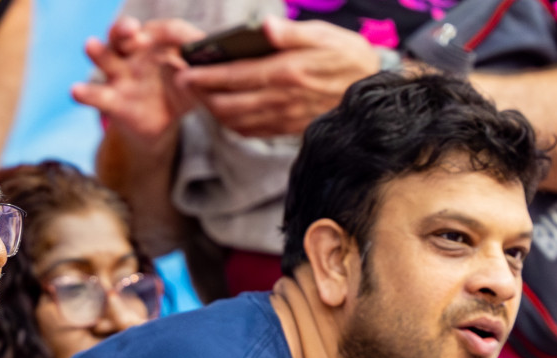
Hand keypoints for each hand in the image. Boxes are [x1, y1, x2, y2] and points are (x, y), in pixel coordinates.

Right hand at [72, 16, 203, 142]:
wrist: (163, 126)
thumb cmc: (179, 91)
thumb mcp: (196, 77)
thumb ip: (200, 67)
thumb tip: (211, 57)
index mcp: (155, 44)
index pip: (157, 30)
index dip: (161, 31)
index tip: (169, 36)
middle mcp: (134, 55)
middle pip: (123, 35)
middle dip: (123, 29)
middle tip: (130, 30)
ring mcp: (120, 77)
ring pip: (105, 59)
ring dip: (97, 51)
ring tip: (90, 45)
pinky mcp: (112, 102)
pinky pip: (96, 95)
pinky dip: (84, 93)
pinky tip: (75, 91)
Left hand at [175, 17, 380, 136]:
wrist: (373, 94)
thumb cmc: (348, 58)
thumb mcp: (325, 35)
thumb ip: (291, 33)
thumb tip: (262, 26)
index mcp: (286, 72)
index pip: (234, 76)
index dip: (205, 77)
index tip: (183, 73)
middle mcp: (280, 99)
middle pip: (226, 103)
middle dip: (201, 95)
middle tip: (184, 83)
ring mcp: (282, 118)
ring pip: (234, 121)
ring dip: (212, 110)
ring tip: (200, 95)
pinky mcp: (285, 130)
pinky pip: (249, 131)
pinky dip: (230, 123)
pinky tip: (224, 111)